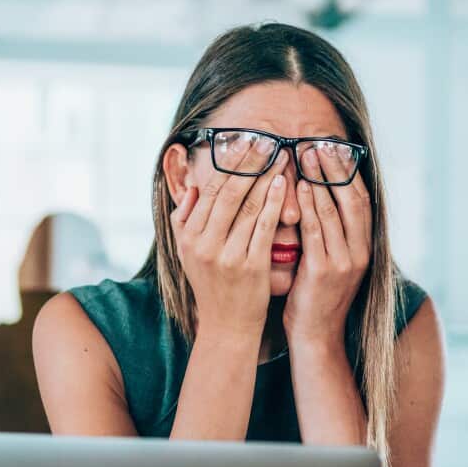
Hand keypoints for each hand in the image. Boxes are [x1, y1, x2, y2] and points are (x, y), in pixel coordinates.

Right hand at [172, 145, 289, 335]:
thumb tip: (189, 186)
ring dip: (264, 177)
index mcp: (188, 237)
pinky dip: (273, 203)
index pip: (208, 191)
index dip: (227, 164)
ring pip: (247, 206)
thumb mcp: (188, 254)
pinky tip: (283, 184)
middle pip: (227, 193)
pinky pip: (263, 227)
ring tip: (279, 155)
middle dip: (248, 163)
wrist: (227, 327)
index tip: (242, 142)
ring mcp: (227, 255)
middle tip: (265, 139)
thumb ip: (184, 220)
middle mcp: (204, 244)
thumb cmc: (212, 286)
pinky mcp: (251, 266)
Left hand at [283, 145, 371, 345]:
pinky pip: (316, 231)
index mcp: (364, 247)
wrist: (315, 337)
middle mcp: (360, 252)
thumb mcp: (330, 262)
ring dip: (319, 180)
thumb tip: (317, 199)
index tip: (333, 148)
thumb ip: (328, 234)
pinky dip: (308, 206)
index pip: (361, 200)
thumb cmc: (315, 298)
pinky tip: (297, 187)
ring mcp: (345, 262)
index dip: (348, 172)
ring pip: (334, 211)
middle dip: (335, 169)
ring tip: (305, 155)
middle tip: (319, 144)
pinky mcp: (324, 272)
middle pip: (352, 199)